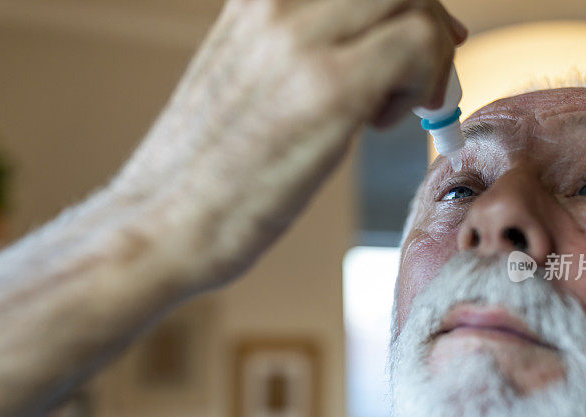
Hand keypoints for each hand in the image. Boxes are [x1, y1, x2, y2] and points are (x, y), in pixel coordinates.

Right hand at [120, 0, 466, 288]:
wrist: (159, 226)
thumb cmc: (205, 172)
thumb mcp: (243, 80)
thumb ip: (297, 49)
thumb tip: (369, 44)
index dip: (402, 2)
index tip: (418, 39)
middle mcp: (277, 3)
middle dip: (426, 18)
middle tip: (420, 76)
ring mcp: (301, 40)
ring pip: (414, 0)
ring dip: (427, 52)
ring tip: (392, 109)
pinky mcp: (328, 88)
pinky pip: (417, 44)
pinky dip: (424, 84)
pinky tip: (382, 126)